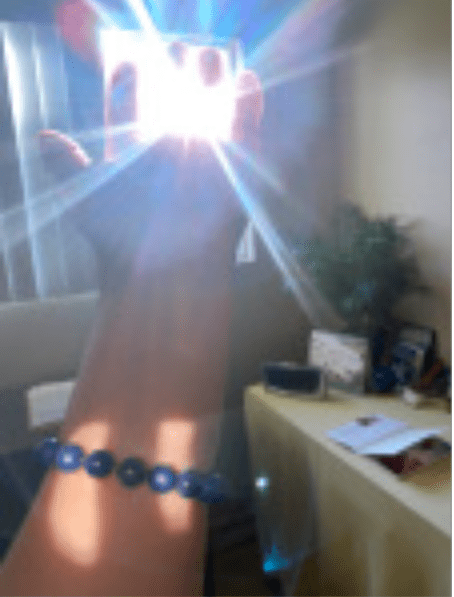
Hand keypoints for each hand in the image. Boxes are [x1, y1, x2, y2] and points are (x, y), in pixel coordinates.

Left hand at [39, 33, 262, 289]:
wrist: (163, 275)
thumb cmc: (122, 242)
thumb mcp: (87, 201)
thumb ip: (67, 165)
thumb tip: (44, 135)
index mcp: (137, 156)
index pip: (136, 107)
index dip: (133, 83)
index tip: (131, 66)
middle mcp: (171, 155)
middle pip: (175, 101)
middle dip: (178, 72)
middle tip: (176, 49)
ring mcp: (204, 162)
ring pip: (211, 110)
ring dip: (212, 80)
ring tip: (206, 56)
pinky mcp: (236, 173)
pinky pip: (246, 132)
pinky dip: (249, 104)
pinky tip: (244, 77)